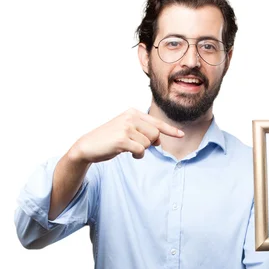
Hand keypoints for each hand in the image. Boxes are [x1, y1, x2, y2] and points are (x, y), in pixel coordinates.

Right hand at [70, 107, 184, 163]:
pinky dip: (137, 155)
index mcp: (132, 113)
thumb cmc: (109, 140)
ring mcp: (126, 127)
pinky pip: (141, 150)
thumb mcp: (127, 132)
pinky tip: (127, 153)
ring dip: (141, 150)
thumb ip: (143, 133)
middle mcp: (130, 117)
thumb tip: (159, 140)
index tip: (181, 135)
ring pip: (148, 143)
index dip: (170, 130)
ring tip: (128, 148)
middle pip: (155, 134)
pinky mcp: (122, 139)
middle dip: (149, 144)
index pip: (156, 122)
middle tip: (136, 145)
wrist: (88, 146)